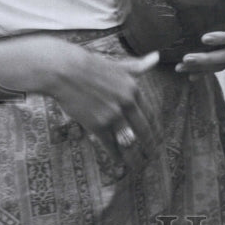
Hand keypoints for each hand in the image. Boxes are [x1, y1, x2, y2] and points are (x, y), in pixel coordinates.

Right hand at [0, 35, 158, 161]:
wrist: (65, 71)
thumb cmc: (90, 66)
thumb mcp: (118, 65)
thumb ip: (138, 67)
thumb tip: (156, 57)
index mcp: (133, 89)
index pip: (150, 115)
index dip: (155, 130)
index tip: (158, 140)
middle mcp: (127, 104)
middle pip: (143, 132)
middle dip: (150, 147)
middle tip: (153, 157)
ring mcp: (113, 115)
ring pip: (129, 143)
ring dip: (135, 158)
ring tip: (139, 167)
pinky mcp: (97, 125)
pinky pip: (110, 145)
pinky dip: (116, 156)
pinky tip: (119, 163)